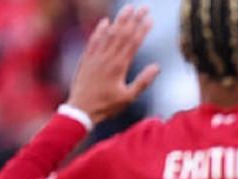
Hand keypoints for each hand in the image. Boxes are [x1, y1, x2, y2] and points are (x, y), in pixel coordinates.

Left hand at [66, 5, 159, 124]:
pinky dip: (100, 30)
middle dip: (134, 19)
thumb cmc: (107, 106)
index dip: (143, 29)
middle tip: (143, 7)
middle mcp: (107, 57)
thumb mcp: (129, 98)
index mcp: (119, 66)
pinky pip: (94, 40)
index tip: (150, 18)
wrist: (80, 109)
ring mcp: (95, 56)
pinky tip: (106, 22)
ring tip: (128, 8)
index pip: (133, 43)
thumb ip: (143, 82)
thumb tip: (157, 67)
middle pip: (122, 33)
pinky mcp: (87, 59)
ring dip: (119, 20)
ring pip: (109, 33)